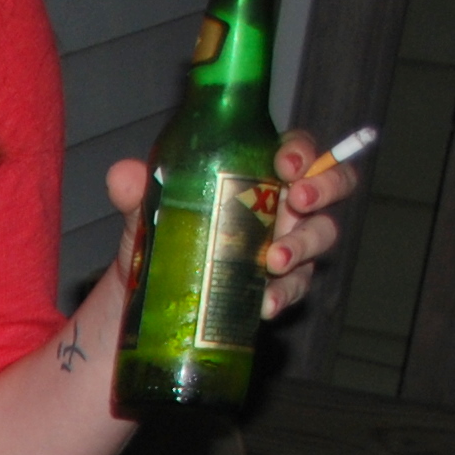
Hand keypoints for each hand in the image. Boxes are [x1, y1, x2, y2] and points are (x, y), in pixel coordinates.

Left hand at [100, 130, 358, 323]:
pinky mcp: (277, 288)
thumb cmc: (160, 239)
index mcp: (259, 175)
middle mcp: (282, 207)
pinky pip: (294, 289)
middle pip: (331, 186)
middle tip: (298, 200)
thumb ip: (138, 192)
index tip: (285, 162)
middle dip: (325, 188)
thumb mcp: (146, 214)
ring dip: (304, 245)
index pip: (298, 151)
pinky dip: (284, 295)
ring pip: (321, 237)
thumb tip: (122, 175)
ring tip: (275, 260)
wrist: (144, 299)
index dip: (302, 151)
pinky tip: (266, 303)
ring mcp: (286, 247)